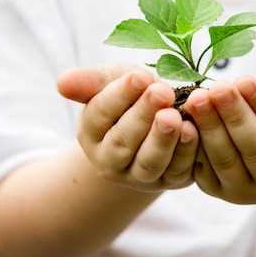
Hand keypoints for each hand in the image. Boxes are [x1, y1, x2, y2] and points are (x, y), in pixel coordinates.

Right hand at [57, 64, 199, 191]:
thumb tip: (62, 83)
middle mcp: (111, 160)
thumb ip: (91, 81)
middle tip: (161, 92)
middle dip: (143, 115)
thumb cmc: (133, 93)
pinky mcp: (171, 180)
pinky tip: (193, 129)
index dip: (120, 95)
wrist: (160, 115)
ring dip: (163, 139)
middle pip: (123, 141)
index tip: (139, 76)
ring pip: (149, 162)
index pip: (100, 114)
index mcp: (91, 133)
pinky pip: (178, 170)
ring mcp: (140, 175)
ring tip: (174, 116)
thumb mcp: (113, 81)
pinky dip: (186, 151)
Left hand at [183, 76, 255, 204]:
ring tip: (197, 98)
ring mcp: (247, 192)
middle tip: (215, 87)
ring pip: (227, 159)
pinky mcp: (219, 191)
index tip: (244, 80)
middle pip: (255, 147)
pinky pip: (204, 169)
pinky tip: (183, 119)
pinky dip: (193, 143)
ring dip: (210, 128)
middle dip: (234, 115)